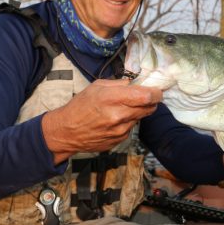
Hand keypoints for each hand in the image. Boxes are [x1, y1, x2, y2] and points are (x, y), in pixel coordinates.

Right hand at [42, 79, 161, 163]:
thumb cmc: (80, 106)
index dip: (156, 93)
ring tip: (123, 108)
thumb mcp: (96, 86)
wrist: (67, 131)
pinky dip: (128, 122)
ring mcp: (120, 130)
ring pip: (141, 118)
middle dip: (151, 101)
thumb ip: (118, 84)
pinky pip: (131, 128)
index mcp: (112, 98)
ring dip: (138, 111)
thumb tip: (134, 84)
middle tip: (145, 97)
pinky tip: (115, 120)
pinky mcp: (120, 140)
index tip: (157, 91)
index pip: (146, 96)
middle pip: (149, 108)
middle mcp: (118, 115)